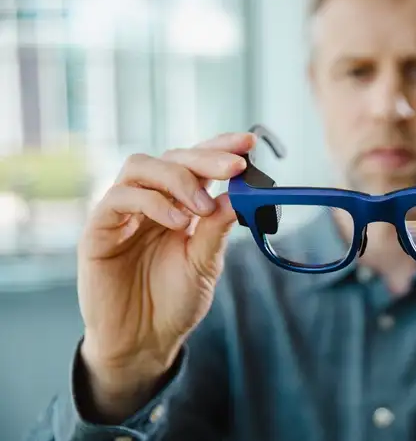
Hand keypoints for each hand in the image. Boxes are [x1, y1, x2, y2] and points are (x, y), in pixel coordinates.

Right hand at [76, 133, 252, 419]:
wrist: (144, 342)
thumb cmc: (175, 301)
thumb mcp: (205, 263)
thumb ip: (217, 228)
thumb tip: (238, 194)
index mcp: (179, 205)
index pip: (196, 164)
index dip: (219, 148)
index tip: (248, 143)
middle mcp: (150, 201)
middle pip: (171, 157)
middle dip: (205, 158)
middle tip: (233, 167)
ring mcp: (122, 213)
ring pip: (141, 167)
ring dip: (178, 179)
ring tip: (202, 207)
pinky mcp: (99, 230)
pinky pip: (120, 198)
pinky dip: (152, 202)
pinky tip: (177, 221)